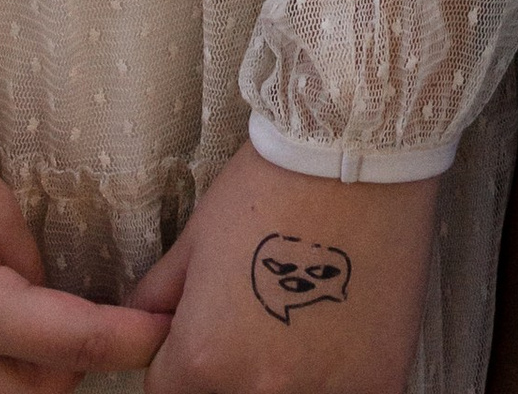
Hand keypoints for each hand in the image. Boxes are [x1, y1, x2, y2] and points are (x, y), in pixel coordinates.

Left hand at [134, 139, 437, 392]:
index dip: (182, 356)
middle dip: (230, 367)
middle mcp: (258, 390)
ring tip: (306, 325)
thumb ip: (157, 298)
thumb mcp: (196, 238)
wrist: (355, 148)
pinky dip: (340, 374)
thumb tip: (140, 329)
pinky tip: (347, 331)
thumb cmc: (269, 184)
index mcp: (203, 359)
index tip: (207, 328)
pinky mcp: (378, 385)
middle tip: (257, 320)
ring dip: (286, 374)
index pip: (167, 392)